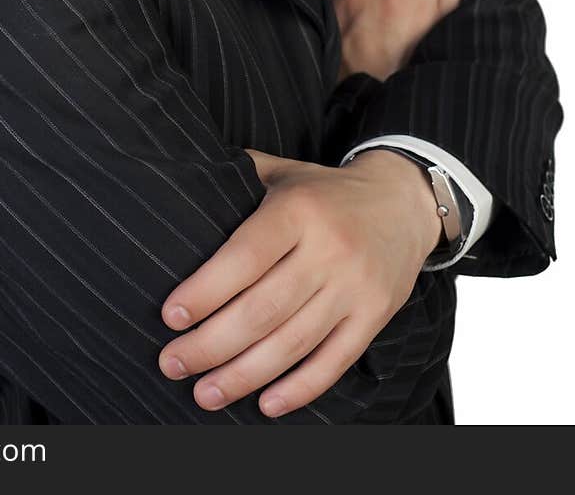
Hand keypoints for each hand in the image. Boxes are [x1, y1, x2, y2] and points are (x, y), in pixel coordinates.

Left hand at [158, 146, 442, 416]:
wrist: (403, 202)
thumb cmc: (324, 192)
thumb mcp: (283, 171)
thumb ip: (236, 176)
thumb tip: (177, 182)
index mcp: (298, 209)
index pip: (245, 256)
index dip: (206, 290)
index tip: (171, 316)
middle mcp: (329, 248)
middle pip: (263, 309)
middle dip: (211, 344)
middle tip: (173, 364)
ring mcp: (356, 286)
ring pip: (293, 343)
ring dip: (244, 375)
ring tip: (205, 393)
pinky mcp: (375, 315)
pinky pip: (334, 360)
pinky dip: (300, 389)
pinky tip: (266, 404)